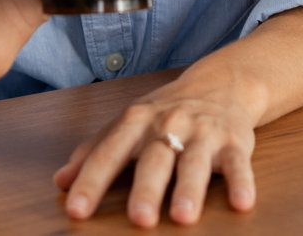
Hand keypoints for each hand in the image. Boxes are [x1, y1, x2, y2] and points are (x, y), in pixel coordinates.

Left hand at [53, 79, 256, 227]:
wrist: (221, 83)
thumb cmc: (165, 112)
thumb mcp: (127, 125)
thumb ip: (93, 151)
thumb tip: (60, 181)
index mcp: (137, 120)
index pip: (110, 151)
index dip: (91, 181)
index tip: (76, 211)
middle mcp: (169, 124)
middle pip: (155, 158)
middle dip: (147, 189)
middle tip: (140, 220)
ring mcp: (203, 132)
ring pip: (195, 162)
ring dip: (189, 189)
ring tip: (183, 216)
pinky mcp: (234, 141)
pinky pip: (238, 163)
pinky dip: (242, 183)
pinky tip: (242, 204)